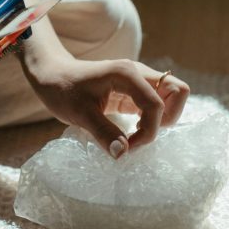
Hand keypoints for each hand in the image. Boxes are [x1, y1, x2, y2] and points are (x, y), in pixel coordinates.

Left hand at [23, 56, 189, 158]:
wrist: (51, 75)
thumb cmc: (61, 89)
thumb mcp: (79, 113)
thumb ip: (103, 132)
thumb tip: (123, 154)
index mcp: (127, 74)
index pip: (156, 105)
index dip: (148, 131)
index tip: (127, 147)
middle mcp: (138, 73)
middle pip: (177, 91)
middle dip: (168, 118)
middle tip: (142, 135)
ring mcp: (138, 81)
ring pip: (170, 96)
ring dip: (162, 119)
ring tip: (137, 134)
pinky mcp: (133, 91)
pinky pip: (156, 103)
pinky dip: (152, 119)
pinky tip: (133, 131)